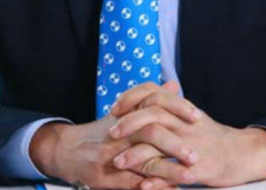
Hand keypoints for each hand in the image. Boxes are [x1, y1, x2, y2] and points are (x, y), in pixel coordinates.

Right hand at [29, 87, 197, 189]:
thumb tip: (174, 85)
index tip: (197, 117)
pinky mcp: (104, 177)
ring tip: (190, 178)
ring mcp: (111, 155)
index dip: (177, 109)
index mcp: (126, 114)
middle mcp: (119, 133)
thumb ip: (150, 99)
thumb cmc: (102, 132)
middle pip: (150, 132)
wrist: (67, 150)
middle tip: (196, 155)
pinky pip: (130, 184)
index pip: (154, 105)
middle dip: (175, 145)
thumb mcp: (124, 112)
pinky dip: (150, 188)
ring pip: (144, 162)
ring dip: (169, 172)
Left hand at [109, 83, 265, 188]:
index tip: (115, 108)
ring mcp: (192, 143)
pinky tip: (142, 184)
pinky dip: (157, 179)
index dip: (131, 97)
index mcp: (180, 108)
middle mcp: (185, 122)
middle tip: (110, 132)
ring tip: (118, 162)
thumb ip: (167, 106)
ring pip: (159, 143)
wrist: (240, 153)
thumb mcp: (189, 115)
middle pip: (152, 113)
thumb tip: (142, 99)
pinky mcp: (199, 166)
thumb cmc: (209, 135)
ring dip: (136, 154)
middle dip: (128, 122)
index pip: (152, 91)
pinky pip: (174, 172)